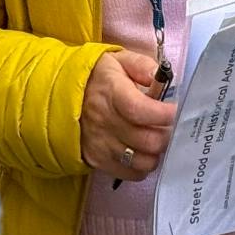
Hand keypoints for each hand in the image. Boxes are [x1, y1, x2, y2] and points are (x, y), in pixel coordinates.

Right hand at [80, 50, 175, 182]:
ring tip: (156, 138)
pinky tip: (142, 151)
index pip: (140, 110)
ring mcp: (100, 144)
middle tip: (169, 125)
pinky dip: (142, 166)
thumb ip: (143, 66)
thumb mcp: (119, 60)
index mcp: (111, 92)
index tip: (174, 110)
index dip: (163, 114)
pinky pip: (130, 174)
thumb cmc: (97, 77)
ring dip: (156, 152)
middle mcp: (104, 121)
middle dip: (166, 134)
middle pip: (147, 140)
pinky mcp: (98, 161)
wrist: (60, 95)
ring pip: (142, 161)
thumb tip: (161, 79)